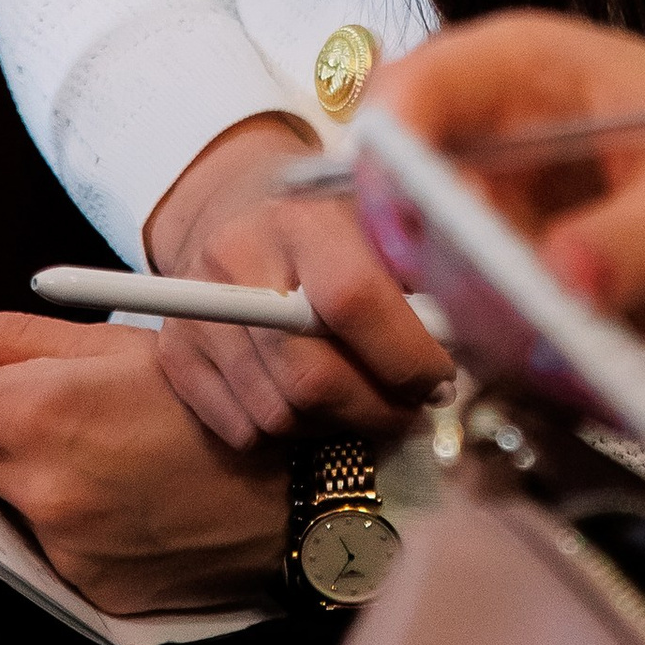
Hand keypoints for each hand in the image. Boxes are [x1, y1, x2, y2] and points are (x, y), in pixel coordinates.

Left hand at [0, 306, 288, 615]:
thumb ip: (4, 335)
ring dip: (15, 467)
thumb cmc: (214, 401)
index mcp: (39, 412)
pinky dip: (57, 513)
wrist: (296, 492)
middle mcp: (38, 487)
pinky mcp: (82, 586)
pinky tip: (111, 490)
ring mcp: (58, 546)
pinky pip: (38, 542)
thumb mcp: (114, 341)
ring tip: (88, 443)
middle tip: (22, 395)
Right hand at [143, 110, 449, 450]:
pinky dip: (287, 433)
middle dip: (376, 409)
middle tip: (410, 410)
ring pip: (278, 415)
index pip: (352, 299)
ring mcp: (197, 309)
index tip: (440, 381)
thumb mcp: (380, 225)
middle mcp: (236, 259)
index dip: (406, 356)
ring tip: (363, 401)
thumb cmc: (331, 226)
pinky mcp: (173, 352)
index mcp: (301, 220)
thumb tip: (471, 340)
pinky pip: (241, 430)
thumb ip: (424, 276)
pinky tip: (311, 402)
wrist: (236, 211)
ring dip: (336, 427)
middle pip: (310, 376)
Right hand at [382, 11, 644, 378]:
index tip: (415, 233)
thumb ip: (637, 237)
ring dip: (488, 315)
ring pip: (428, 264)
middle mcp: (489, 128)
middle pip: (400, 188)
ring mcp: (488, 202)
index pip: (416, 87)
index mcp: (527, 64)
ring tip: (577, 341)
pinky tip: (575, 354)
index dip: (394, 155)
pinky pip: (467, 313)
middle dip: (448, 262)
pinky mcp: (501, 270)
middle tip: (521, 314)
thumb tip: (561, 278)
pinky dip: (510, 344)